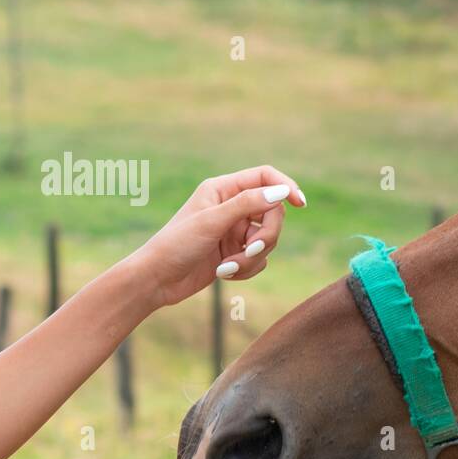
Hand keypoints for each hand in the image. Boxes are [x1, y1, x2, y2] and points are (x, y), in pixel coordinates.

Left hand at [130, 165, 306, 308]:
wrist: (157, 280)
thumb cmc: (176, 245)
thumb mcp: (212, 221)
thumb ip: (248, 204)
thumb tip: (281, 192)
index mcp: (222, 189)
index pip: (264, 178)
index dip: (285, 187)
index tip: (300, 203)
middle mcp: (231, 206)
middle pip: (273, 213)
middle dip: (267, 236)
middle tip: (251, 249)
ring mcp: (235, 230)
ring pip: (268, 239)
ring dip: (252, 258)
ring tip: (227, 268)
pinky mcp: (236, 253)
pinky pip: (260, 259)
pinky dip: (247, 268)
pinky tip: (224, 273)